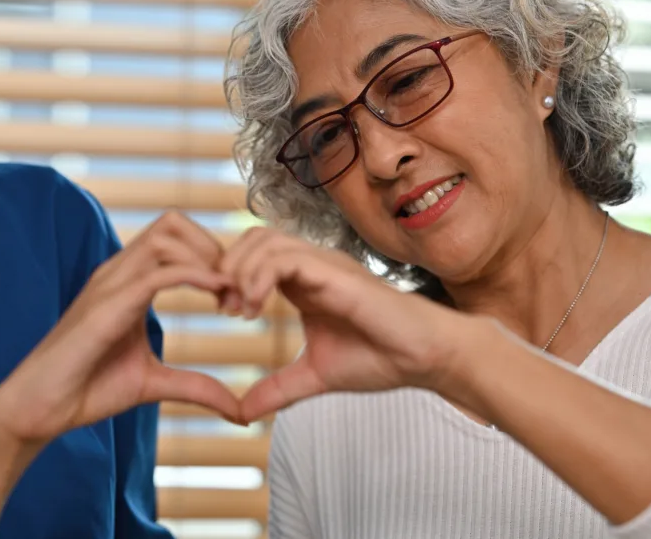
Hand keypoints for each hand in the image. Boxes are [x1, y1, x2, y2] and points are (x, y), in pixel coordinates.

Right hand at [0, 212, 241, 450]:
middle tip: (234, 288)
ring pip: (166, 236)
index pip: (175, 237)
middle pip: (172, 222)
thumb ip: (196, 387)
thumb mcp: (154, 384)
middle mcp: (118, 273)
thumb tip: (240, 411)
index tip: (237, 295)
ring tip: (227, 296)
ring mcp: (110, 284)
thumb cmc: (86, 390)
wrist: (39, 410)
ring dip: (206, 259)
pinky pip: (157, 272)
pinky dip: (195, 276)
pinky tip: (217, 295)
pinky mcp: (106, 306)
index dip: (213, 256)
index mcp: (129, 282)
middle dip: (212, 246)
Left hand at [220, 228, 478, 422]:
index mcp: (305, 281)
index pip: (254, 254)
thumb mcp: (315, 376)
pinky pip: (286, 259)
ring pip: (265, 240)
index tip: (225, 312)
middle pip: (253, 237)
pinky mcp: (337, 273)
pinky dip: (260, 276)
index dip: (231, 275)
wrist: (425, 358)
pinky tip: (256, 307)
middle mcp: (312, 265)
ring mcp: (325, 264)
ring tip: (241, 311)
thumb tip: (240, 412)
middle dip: (228, 267)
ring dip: (241, 271)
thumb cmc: (380, 358)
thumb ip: (278, 389)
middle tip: (227, 308)